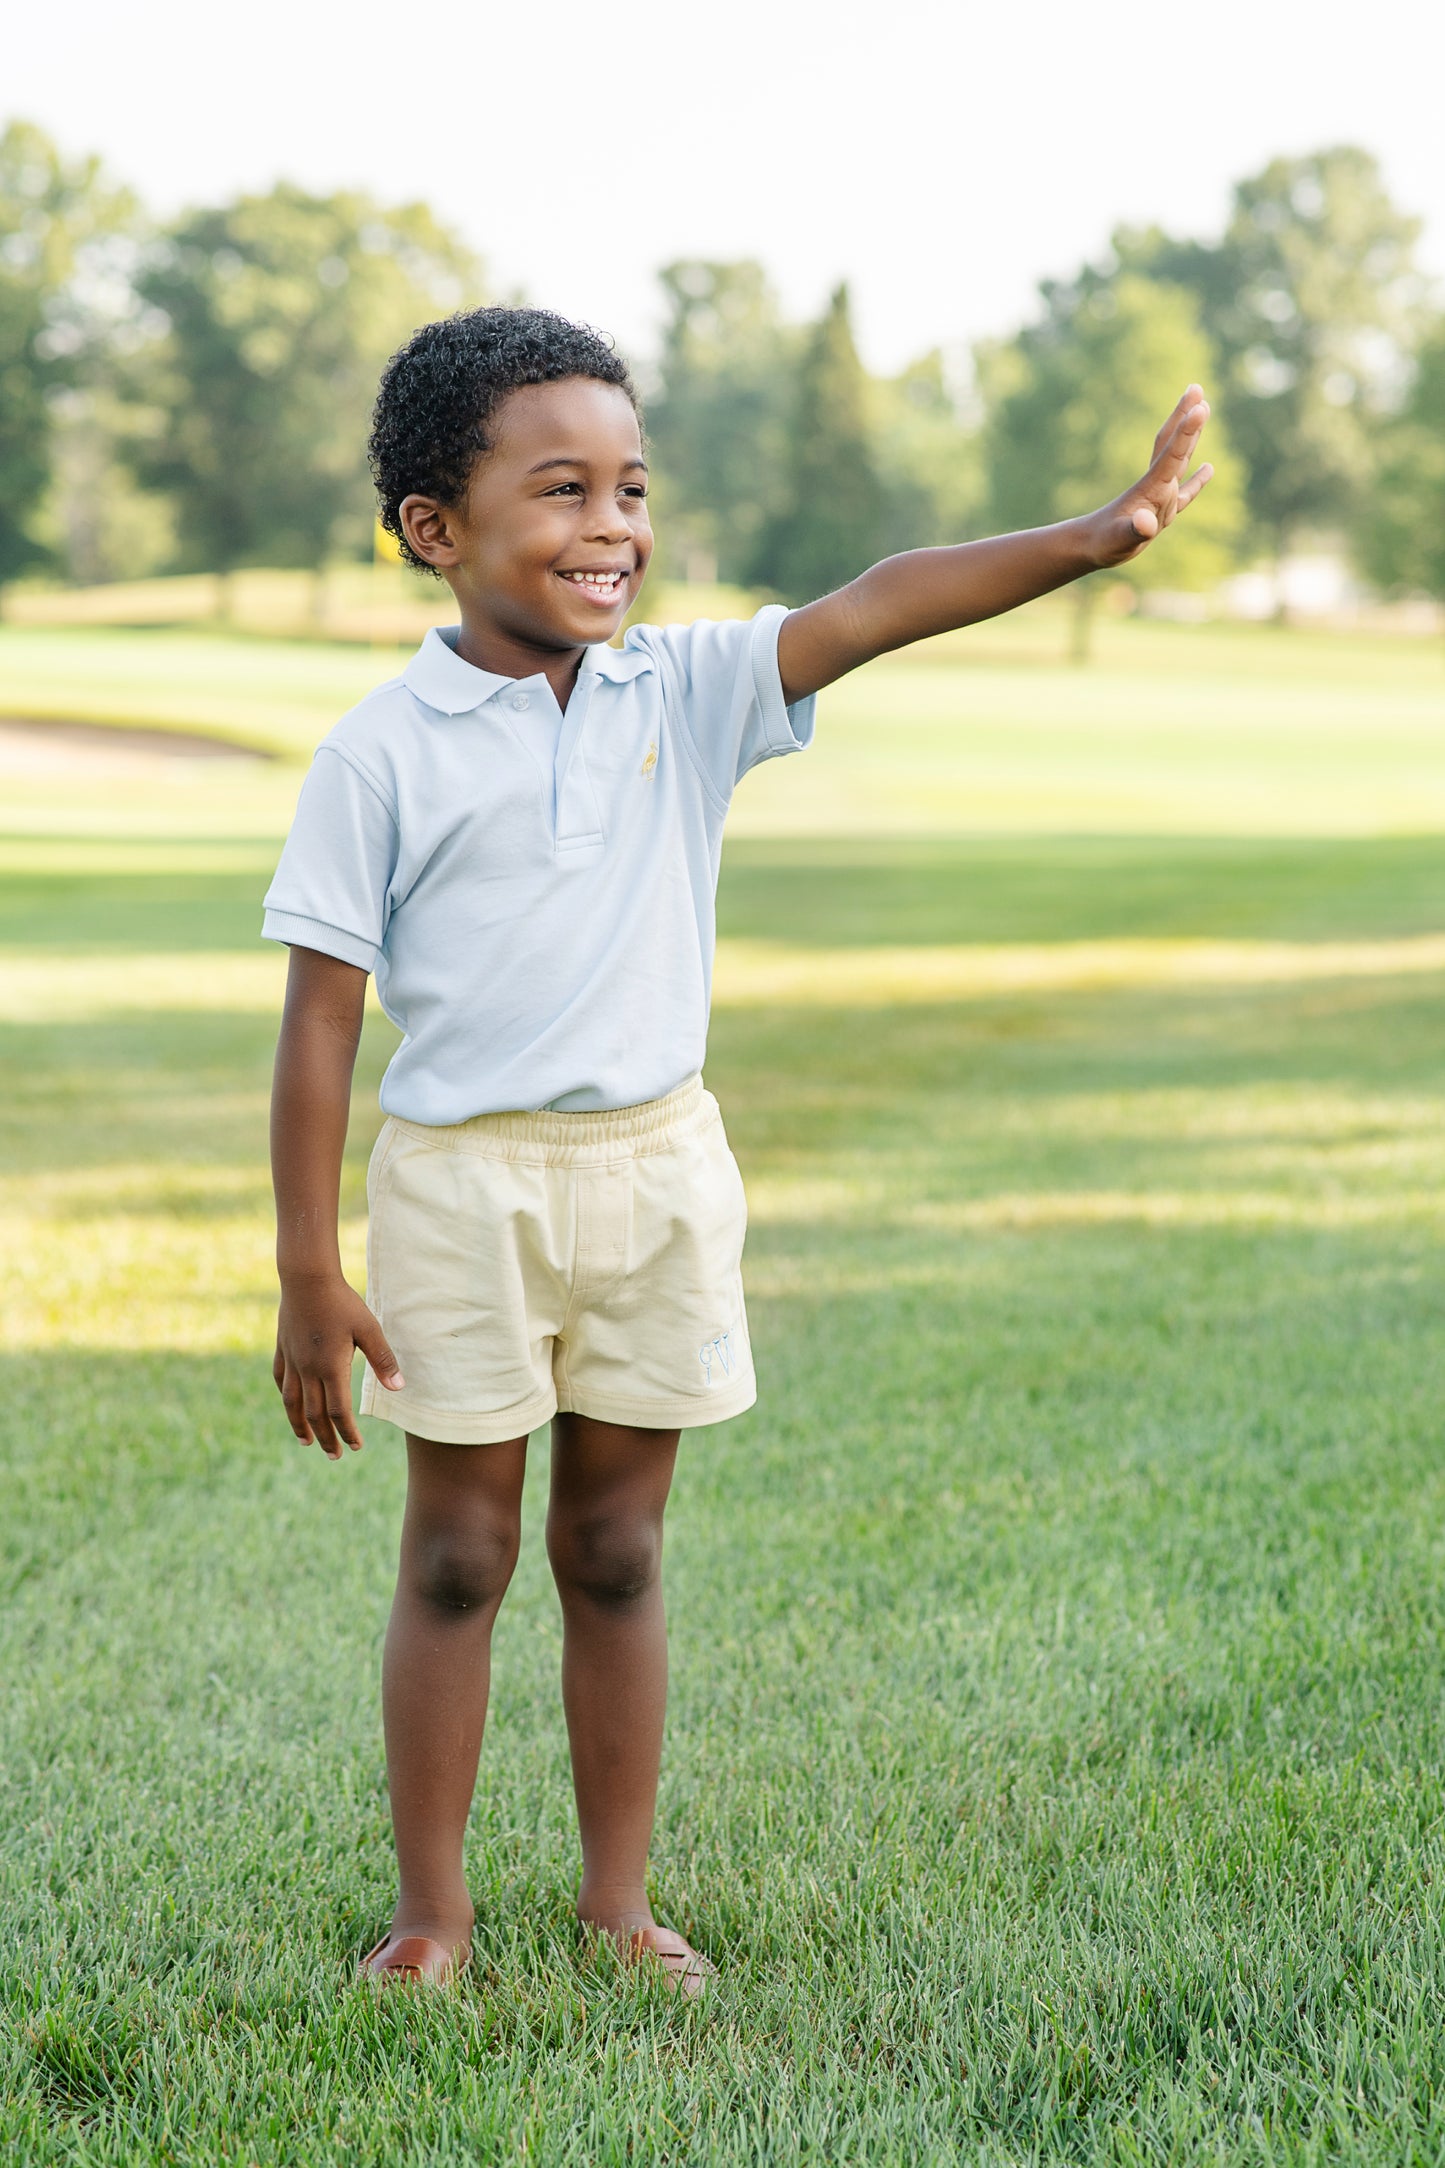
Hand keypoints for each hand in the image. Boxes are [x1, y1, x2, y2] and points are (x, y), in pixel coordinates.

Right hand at [272, 1273, 404, 1461]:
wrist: (307, 1279)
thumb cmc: (343, 1303)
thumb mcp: (369, 1329)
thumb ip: (383, 1360)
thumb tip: (399, 1388)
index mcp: (331, 1367)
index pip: (338, 1411)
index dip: (347, 1432)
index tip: (356, 1446)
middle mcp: (308, 1370)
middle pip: (315, 1415)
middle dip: (326, 1438)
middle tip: (335, 1456)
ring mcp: (292, 1361)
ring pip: (293, 1403)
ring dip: (300, 1426)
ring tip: (307, 1443)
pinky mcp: (282, 1349)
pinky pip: (282, 1381)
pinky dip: (287, 1398)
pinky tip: (290, 1405)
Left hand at [1090, 385, 1213, 567]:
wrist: (1089, 548)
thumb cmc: (1104, 544)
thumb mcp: (1119, 539)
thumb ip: (1135, 530)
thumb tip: (1146, 523)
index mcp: (1151, 488)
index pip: (1172, 454)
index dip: (1187, 431)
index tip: (1199, 406)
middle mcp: (1158, 486)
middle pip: (1172, 444)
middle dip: (1185, 417)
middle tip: (1196, 388)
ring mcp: (1160, 497)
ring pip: (1180, 459)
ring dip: (1191, 435)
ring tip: (1202, 409)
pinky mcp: (1161, 511)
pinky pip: (1185, 491)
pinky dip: (1197, 479)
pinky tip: (1208, 468)